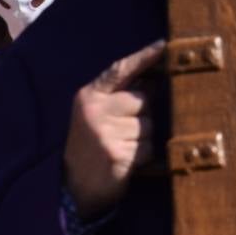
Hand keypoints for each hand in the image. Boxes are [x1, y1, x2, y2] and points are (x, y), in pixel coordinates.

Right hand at [63, 39, 164, 218]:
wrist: (72, 189)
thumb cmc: (90, 147)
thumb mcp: (96, 115)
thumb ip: (120, 96)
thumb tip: (154, 81)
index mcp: (89, 97)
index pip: (120, 70)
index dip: (143, 57)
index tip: (163, 45)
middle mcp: (95, 110)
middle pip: (143, 100)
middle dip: (141, 116)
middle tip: (121, 133)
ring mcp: (105, 132)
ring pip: (149, 124)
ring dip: (142, 138)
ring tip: (121, 148)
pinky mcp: (117, 152)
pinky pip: (148, 147)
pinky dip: (142, 155)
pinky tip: (124, 162)